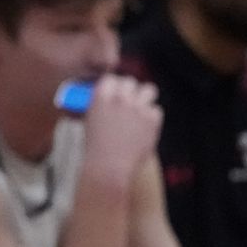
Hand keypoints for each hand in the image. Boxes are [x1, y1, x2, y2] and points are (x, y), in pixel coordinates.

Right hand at [80, 75, 161, 190]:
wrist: (109, 167)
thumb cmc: (96, 148)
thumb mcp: (90, 121)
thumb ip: (100, 106)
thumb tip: (108, 98)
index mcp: (101, 96)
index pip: (111, 78)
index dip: (114, 85)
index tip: (115, 92)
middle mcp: (120, 98)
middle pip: (130, 81)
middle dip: (130, 90)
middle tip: (129, 100)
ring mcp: (137, 108)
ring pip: (149, 89)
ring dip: (145, 97)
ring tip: (141, 108)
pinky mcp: (152, 120)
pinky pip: (156, 110)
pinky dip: (152, 117)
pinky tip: (145, 126)